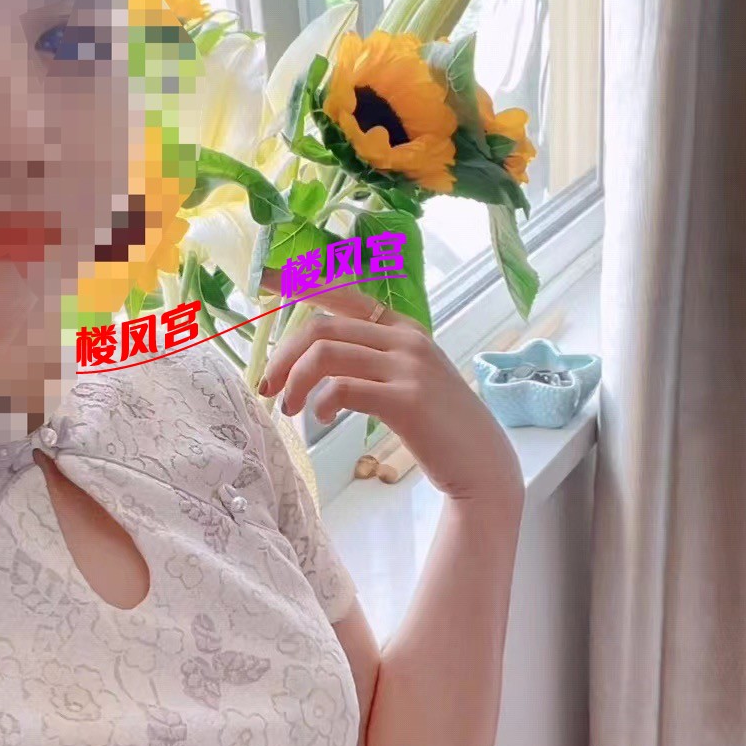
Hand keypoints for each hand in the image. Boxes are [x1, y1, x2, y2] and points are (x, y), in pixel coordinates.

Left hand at [258, 280, 523, 505]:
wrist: (483, 465)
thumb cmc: (439, 427)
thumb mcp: (409, 379)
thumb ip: (373, 360)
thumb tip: (316, 358)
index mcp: (403, 329)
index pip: (343, 293)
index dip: (301, 284)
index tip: (263, 280)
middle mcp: (406, 339)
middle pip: (322, 328)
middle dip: (283, 356)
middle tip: (267, 387)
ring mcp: (409, 367)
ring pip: (325, 354)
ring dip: (295, 381)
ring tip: (289, 408)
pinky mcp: (406, 399)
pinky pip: (342, 388)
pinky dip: (320, 403)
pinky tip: (321, 419)